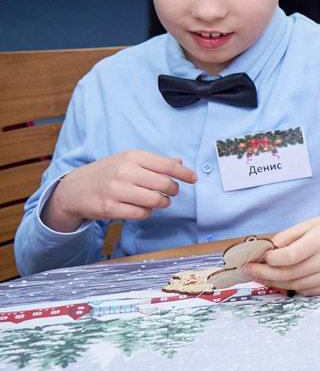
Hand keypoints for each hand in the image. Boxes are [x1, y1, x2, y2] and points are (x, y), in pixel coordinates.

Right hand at [43, 152, 196, 230]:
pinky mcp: (110, 208)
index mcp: (132, 157)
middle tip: (171, 192)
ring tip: (159, 201)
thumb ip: (154, 163)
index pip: (167, 165)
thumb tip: (179, 163)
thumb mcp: (129, 161)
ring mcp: (116, 191)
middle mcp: (125, 172)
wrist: (74, 188)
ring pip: (155, 201)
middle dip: (173, 190)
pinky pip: (142, 214)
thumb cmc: (107, 172)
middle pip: (165, 184)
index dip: (185, 173)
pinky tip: (142, 207)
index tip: (193, 179)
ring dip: (162, 203)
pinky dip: (147, 212)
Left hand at [247, 204, 319, 295]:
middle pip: (289, 274)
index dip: (268, 260)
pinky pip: (308, 291)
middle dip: (265, 274)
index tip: (258, 258)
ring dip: (276, 282)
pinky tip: (287, 279)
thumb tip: (266, 252)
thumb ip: (287, 237)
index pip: (288, 257)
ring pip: (296, 285)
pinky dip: (294, 286)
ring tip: (265, 276)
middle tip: (251, 271)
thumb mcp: (311, 223)